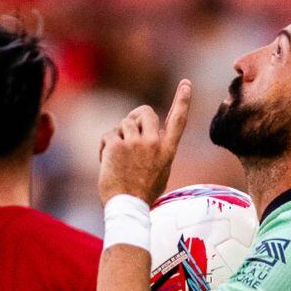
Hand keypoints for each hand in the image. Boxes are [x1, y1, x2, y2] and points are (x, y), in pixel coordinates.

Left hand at [99, 81, 191, 205]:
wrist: (128, 207)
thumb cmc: (142, 192)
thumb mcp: (160, 170)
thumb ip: (157, 148)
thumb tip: (146, 130)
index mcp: (167, 151)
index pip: (178, 121)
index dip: (182, 100)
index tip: (186, 83)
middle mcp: (154, 144)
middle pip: (145, 112)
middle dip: (135, 118)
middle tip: (129, 135)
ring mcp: (135, 144)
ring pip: (124, 123)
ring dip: (119, 136)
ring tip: (119, 157)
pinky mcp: (117, 146)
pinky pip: (109, 135)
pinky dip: (105, 147)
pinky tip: (107, 162)